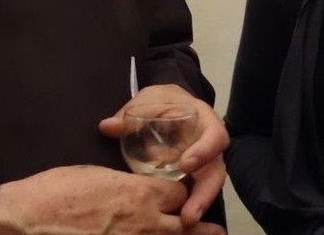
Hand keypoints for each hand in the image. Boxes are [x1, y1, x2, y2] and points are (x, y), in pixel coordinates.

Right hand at [0, 164, 224, 234]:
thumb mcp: (98, 175)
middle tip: (215, 230)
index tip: (180, 195)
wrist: (30, 217)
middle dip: (194, 223)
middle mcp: (143, 224)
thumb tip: (135, 191)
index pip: (178, 194)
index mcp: (140, 194)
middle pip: (183, 224)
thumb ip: (126, 183)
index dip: (180, 194)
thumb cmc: (59, 190)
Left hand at [99, 84, 228, 226]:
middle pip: (216, 170)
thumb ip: (132, 112)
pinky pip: (194, 191)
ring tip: (185, 222)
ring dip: (198, 205)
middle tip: (189, 215)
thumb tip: (107, 126)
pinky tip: (177, 220)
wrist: (168, 105)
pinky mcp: (193, 176)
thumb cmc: (163, 101)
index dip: (204, 151)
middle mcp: (209, 145)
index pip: (215, 136)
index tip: (185, 165)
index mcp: (205, 121)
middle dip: (205, 193)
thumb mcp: (149, 100)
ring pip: (208, 186)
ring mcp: (203, 163)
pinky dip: (188, 205)